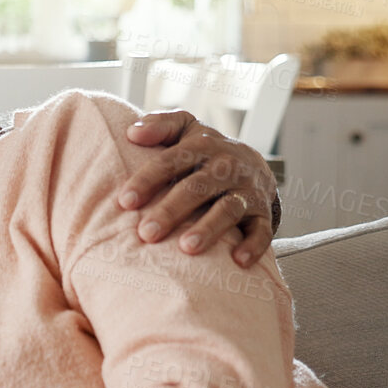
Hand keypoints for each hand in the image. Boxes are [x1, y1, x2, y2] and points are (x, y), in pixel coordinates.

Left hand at [121, 110, 279, 267]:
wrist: (255, 165)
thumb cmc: (206, 153)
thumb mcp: (186, 130)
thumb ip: (160, 126)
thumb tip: (132, 133)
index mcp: (203, 146)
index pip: (171, 160)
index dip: (147, 180)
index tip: (125, 201)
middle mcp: (227, 167)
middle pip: (197, 187)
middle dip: (172, 210)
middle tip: (147, 233)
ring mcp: (247, 190)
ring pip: (228, 209)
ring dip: (209, 228)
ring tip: (187, 248)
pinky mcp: (263, 213)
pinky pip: (262, 230)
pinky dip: (253, 245)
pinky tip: (238, 261)